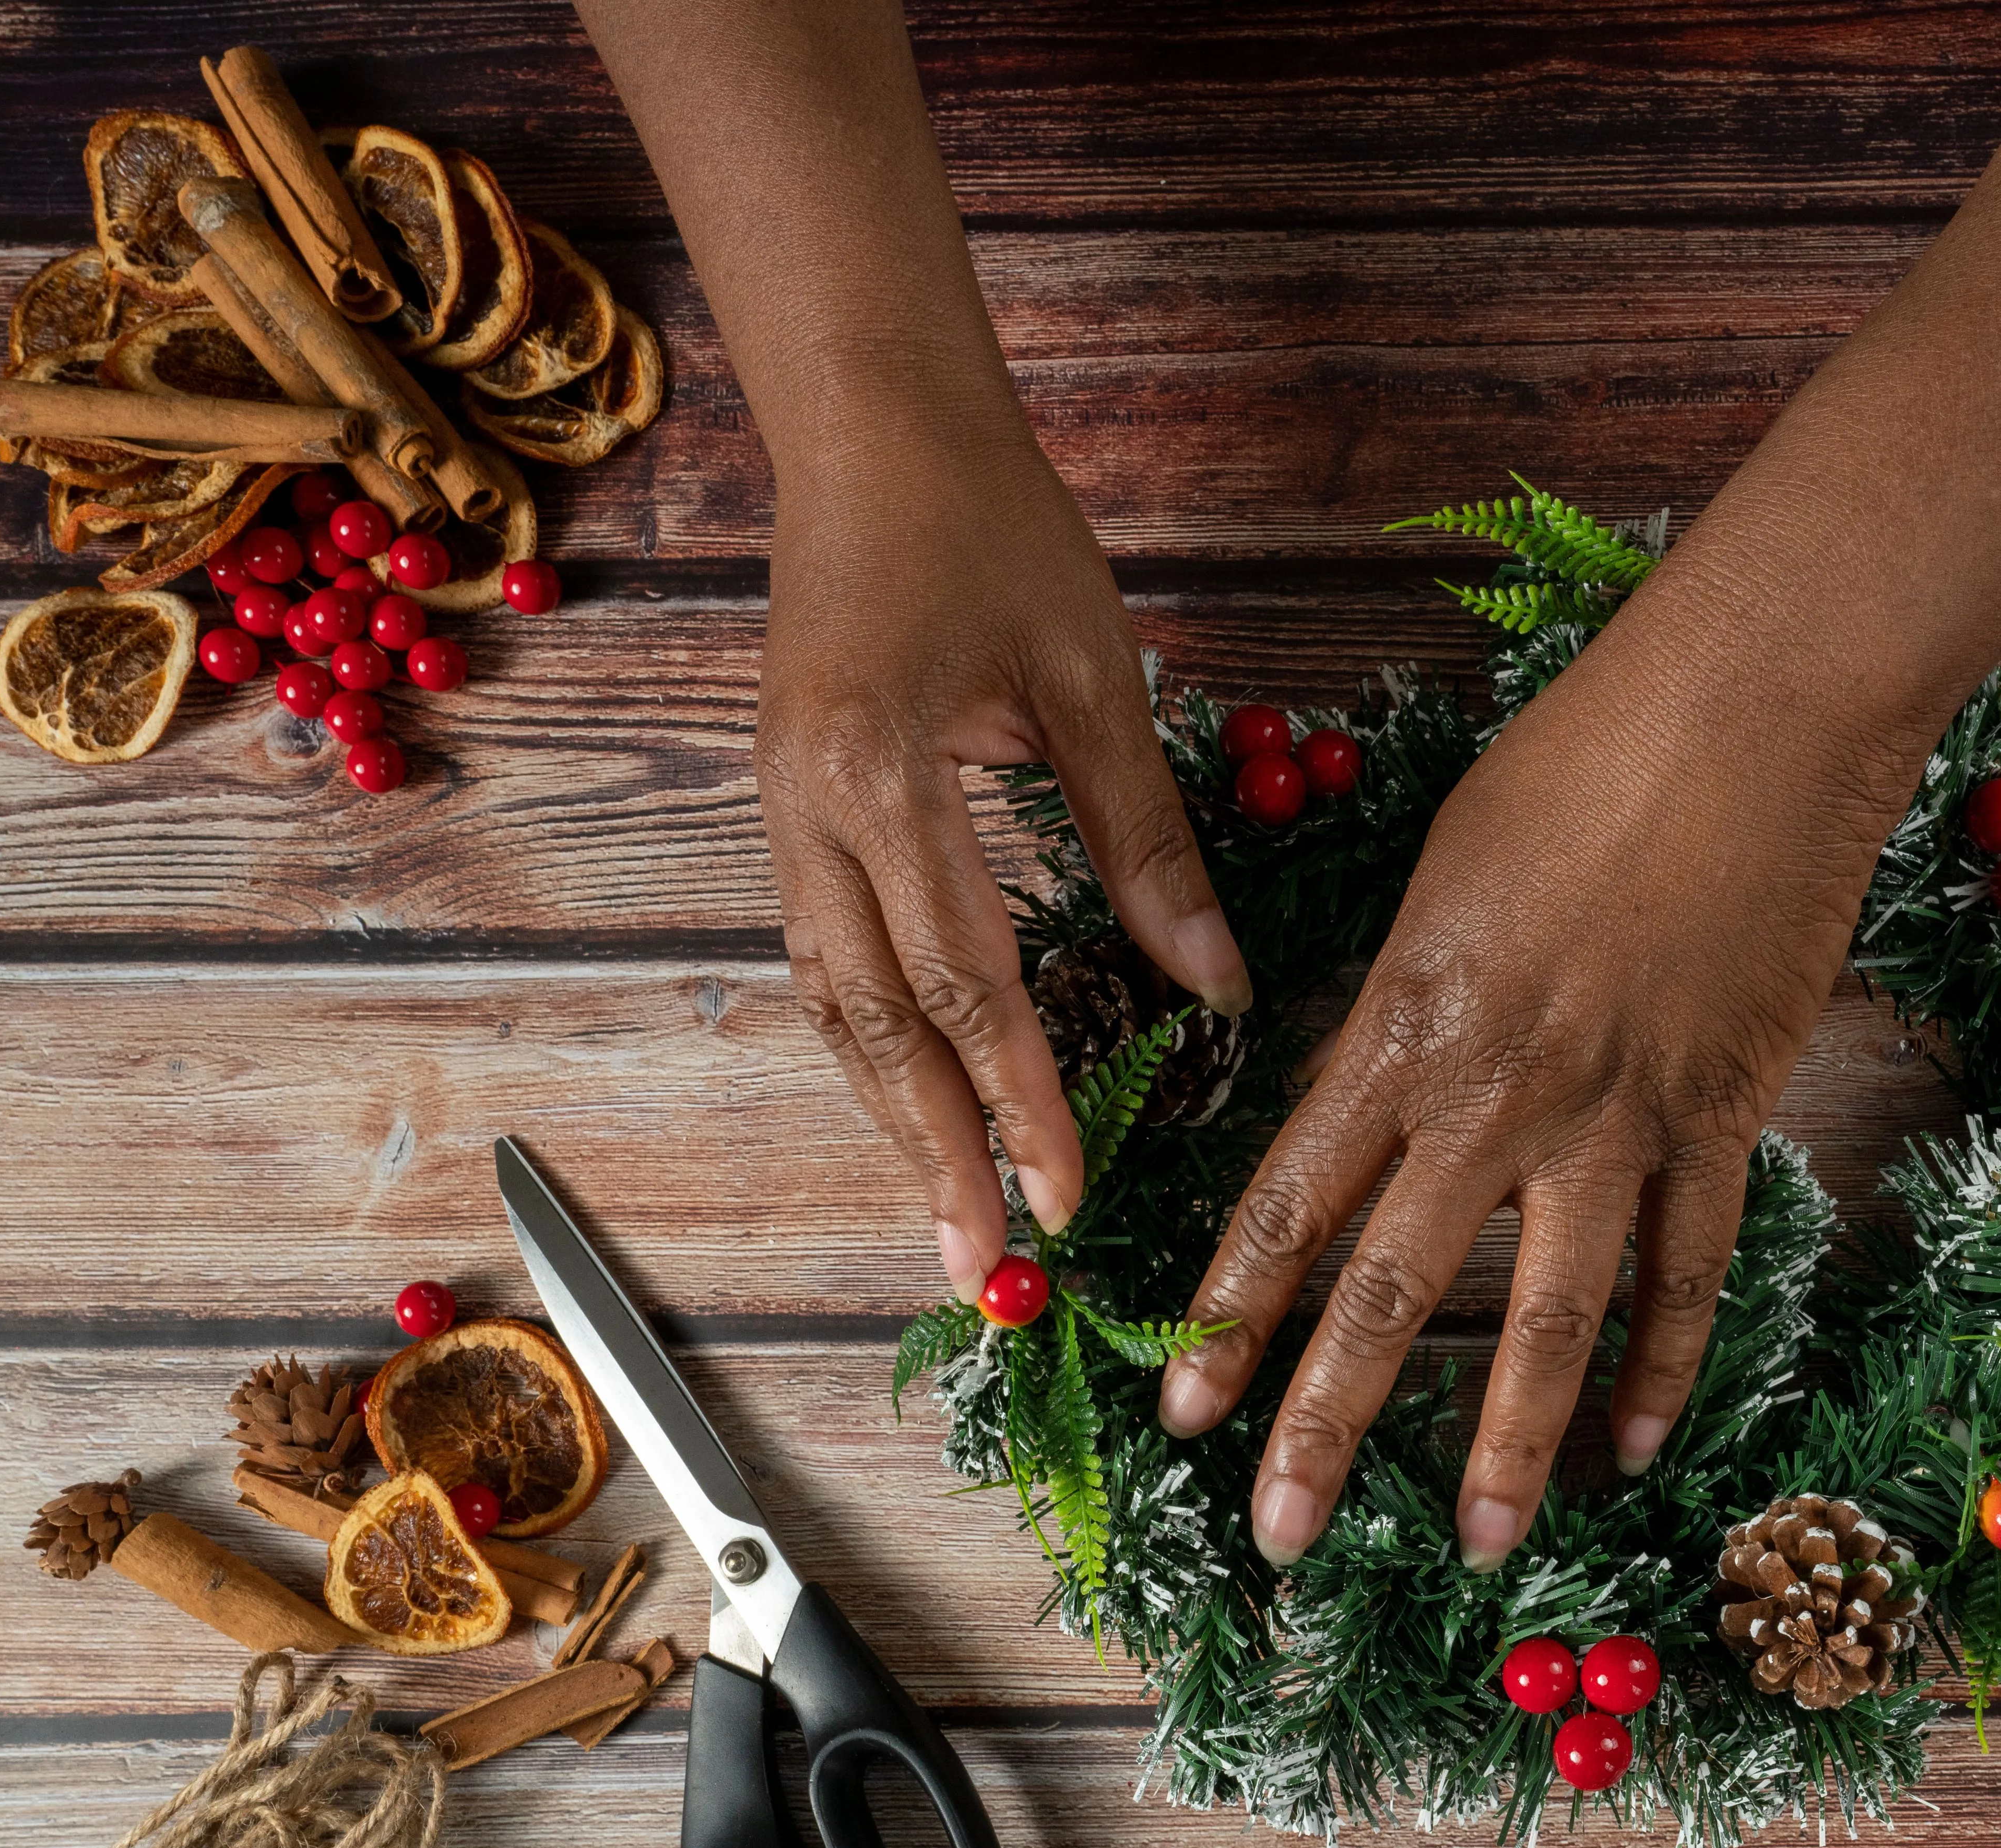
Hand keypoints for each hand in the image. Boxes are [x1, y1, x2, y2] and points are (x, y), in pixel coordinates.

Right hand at [758, 408, 1249, 1299]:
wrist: (875, 429)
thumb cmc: (993, 528)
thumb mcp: (1091, 678)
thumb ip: (1145, 840)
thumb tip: (1220, 986)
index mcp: (881, 770)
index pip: (965, 977)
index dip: (1021, 1096)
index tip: (1068, 1192)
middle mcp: (808, 809)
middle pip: (877, 1021)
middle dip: (936, 1151)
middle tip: (983, 1265)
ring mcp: (780, 814)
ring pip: (834, 1005)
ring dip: (892, 1118)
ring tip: (946, 1217)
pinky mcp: (787, 810)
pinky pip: (826, 958)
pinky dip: (872, 1044)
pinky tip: (915, 1105)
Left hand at [1153, 625, 1911, 1567]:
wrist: (1751, 714)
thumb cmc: (1587, 761)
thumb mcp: (1447, 878)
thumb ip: (1405, 1004)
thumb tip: (1372, 1090)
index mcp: (1404, 1026)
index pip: (1289, 1206)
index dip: (1230, 1322)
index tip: (1183, 1415)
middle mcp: (1494, 1092)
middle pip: (1387, 1290)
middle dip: (1324, 1426)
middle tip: (1280, 1534)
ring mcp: (1615, 1115)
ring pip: (1548, 1313)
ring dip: (1507, 1441)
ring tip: (1481, 1541)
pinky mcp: (1723, 1115)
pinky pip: (1689, 1270)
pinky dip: (1668, 1364)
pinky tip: (1639, 1444)